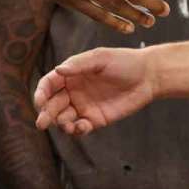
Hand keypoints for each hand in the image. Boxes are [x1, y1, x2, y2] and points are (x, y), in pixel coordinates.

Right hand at [34, 46, 155, 133]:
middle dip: (46, 114)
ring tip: (67, 126)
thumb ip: (79, 64)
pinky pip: (80, 128)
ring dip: (60, 124)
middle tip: (42, 123)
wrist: (149, 76)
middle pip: (52, 105)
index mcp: (71, 74)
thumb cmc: (124, 62)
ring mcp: (83, 106)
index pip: (48, 85)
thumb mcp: (101, 58)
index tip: (39, 102)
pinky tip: (82, 127)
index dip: (40, 93)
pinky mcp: (95, 119)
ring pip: (63, 119)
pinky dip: (77, 130)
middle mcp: (73, 91)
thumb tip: (58, 70)